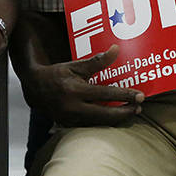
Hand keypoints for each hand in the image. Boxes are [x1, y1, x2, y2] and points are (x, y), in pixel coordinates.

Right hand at [26, 46, 143, 126]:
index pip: (106, 94)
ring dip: (118, 119)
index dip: (124, 95)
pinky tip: (116, 117)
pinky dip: (106, 122)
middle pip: (106, 114)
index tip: (140, 96)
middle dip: (125, 112)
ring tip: (132, 112)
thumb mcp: (76, 66)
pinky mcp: (70, 125)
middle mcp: (73, 108)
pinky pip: (92, 126)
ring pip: (100, 123)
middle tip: (139, 107)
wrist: (35, 90)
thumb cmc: (57, 75)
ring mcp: (71, 119)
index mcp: (75, 91)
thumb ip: (97, 61)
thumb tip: (116, 49)